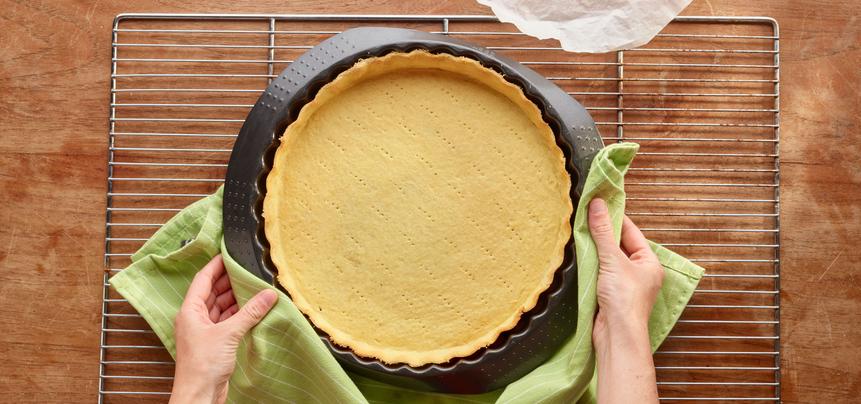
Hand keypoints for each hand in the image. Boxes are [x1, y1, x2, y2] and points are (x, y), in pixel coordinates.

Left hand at [170, 255, 277, 403]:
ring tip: (253, 288)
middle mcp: (195, 318)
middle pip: (212, 292)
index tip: (227, 254)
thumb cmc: (202, 366)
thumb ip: (249, 312)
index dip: (215, 265)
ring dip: (236, 299)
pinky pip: (227, 321)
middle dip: (229, 281)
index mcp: (190, 311)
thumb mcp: (229, 333)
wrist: (199, 395)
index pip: (202, 280)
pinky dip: (239, 314)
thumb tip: (267, 295)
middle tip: (246, 270)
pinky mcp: (214, 342)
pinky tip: (252, 310)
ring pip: (221, 307)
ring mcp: (204, 331)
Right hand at [588, 198, 662, 403]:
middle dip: (603, 234)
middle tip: (584, 217)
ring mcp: (626, 285)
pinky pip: (601, 273)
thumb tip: (597, 204)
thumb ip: (603, 232)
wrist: (617, 335)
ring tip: (579, 234)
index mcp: (649, 262)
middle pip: (619, 245)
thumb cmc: (624, 299)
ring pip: (609, 260)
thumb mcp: (613, 260)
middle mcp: (640, 272)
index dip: (615, 217)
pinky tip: (580, 258)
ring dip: (596, 250)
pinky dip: (592, 265)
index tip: (598, 204)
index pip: (631, 232)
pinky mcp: (612, 296)